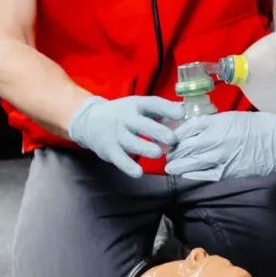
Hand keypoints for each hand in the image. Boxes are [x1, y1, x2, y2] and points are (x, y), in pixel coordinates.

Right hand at [69, 95, 183, 177]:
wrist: (89, 121)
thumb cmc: (123, 114)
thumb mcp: (139, 107)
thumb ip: (161, 111)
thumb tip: (186, 114)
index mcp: (136, 105)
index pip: (153, 104)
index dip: (168, 109)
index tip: (182, 115)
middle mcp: (126, 118)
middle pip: (143, 125)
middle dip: (159, 132)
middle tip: (172, 139)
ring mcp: (117, 135)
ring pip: (132, 143)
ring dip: (145, 148)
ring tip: (157, 153)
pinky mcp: (110, 150)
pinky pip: (120, 160)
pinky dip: (129, 167)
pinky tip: (139, 172)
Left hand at [164, 110, 275, 182]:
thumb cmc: (258, 125)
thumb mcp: (231, 118)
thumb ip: (212, 124)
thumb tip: (194, 129)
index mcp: (215, 123)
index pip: (186, 130)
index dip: (174, 136)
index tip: (168, 139)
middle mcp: (214, 139)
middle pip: (185, 147)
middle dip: (173, 152)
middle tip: (166, 155)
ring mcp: (220, 157)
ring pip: (191, 162)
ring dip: (178, 166)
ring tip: (170, 167)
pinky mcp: (227, 171)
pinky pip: (205, 175)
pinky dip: (193, 175)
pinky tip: (186, 176)